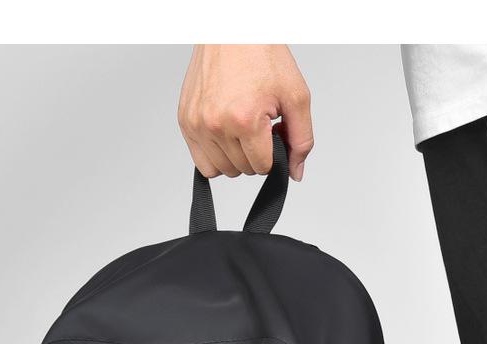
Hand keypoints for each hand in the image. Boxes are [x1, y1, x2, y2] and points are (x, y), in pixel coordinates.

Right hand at [178, 45, 313, 180]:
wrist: (232, 29)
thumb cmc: (262, 55)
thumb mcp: (296, 96)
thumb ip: (301, 140)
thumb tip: (295, 173)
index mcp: (243, 120)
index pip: (263, 167)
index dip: (273, 152)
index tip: (271, 129)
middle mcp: (215, 124)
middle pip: (243, 170)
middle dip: (255, 152)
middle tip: (258, 123)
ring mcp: (196, 124)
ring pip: (222, 170)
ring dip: (236, 156)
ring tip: (241, 127)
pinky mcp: (185, 121)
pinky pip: (201, 163)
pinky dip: (216, 156)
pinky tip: (226, 135)